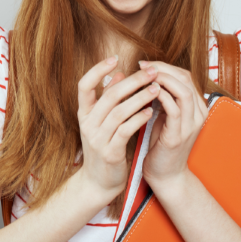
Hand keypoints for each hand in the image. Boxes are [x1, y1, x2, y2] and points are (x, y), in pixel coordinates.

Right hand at [75, 57, 159, 200]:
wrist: (98, 183)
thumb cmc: (104, 147)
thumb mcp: (102, 122)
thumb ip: (108, 99)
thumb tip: (117, 74)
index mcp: (84, 113)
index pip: (84, 85)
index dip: (97, 70)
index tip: (114, 58)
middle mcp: (88, 123)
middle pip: (109, 95)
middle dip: (133, 81)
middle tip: (151, 71)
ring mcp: (97, 138)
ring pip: (119, 111)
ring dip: (140, 98)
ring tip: (157, 89)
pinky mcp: (110, 152)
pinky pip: (126, 130)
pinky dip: (139, 118)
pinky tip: (151, 111)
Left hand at [139, 61, 209, 190]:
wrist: (165, 176)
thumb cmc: (160, 145)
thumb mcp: (163, 116)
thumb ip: (161, 98)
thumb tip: (146, 76)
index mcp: (196, 107)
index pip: (185, 76)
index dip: (165, 66)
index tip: (144, 64)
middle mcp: (198, 114)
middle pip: (185, 79)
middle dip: (162, 68)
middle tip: (141, 66)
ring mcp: (191, 125)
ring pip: (183, 91)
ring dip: (161, 79)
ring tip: (143, 76)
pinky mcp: (179, 136)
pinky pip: (174, 109)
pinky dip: (160, 96)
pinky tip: (145, 93)